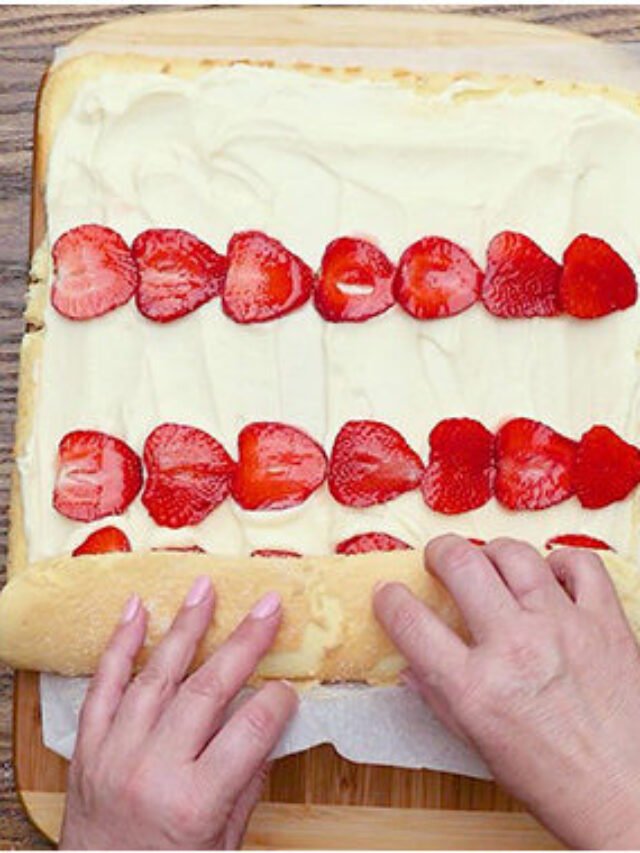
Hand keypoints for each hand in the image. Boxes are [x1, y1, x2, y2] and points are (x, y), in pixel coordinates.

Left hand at [60, 577, 296, 849]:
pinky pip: (102, 686)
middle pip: (207, 691)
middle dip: (244, 643)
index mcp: (194, 803)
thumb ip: (247, 782)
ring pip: (156, 677)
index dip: (277, 703)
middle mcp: (151, 772)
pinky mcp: (88, 749)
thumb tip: (270, 724)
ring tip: (204, 589)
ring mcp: (114, 755)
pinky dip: (119, 646)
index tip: (289, 687)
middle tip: (268, 606)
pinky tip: (136, 611)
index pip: (250, 730)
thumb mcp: (224, 843)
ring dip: (184, 628)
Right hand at [375, 535, 639, 848]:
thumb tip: (409, 664)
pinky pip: (580, 564)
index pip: (410, 622)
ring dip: (493, 552)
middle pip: (461, 564)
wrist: (627, 800)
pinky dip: (560, 561)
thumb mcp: (479, 746)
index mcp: (474, 688)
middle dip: (439, 552)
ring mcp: (562, 628)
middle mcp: (514, 648)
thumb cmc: (554, 782)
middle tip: (439, 559)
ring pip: (514, 554)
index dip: (389, 599)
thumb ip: (440, 698)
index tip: (388, 594)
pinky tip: (550, 575)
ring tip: (490, 562)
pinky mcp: (605, 623)